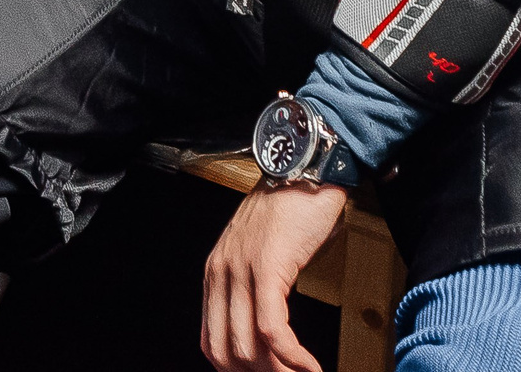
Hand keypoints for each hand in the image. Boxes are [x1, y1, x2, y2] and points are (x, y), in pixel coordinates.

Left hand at [202, 182, 349, 371]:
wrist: (306, 169)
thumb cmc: (291, 208)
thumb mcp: (261, 251)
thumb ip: (254, 285)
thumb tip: (267, 330)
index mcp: (216, 272)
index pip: (211, 342)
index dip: (235, 370)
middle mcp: (221, 273)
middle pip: (227, 351)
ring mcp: (241, 271)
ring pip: (249, 346)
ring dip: (279, 371)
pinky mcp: (267, 269)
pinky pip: (273, 329)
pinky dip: (292, 357)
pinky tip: (309, 365)